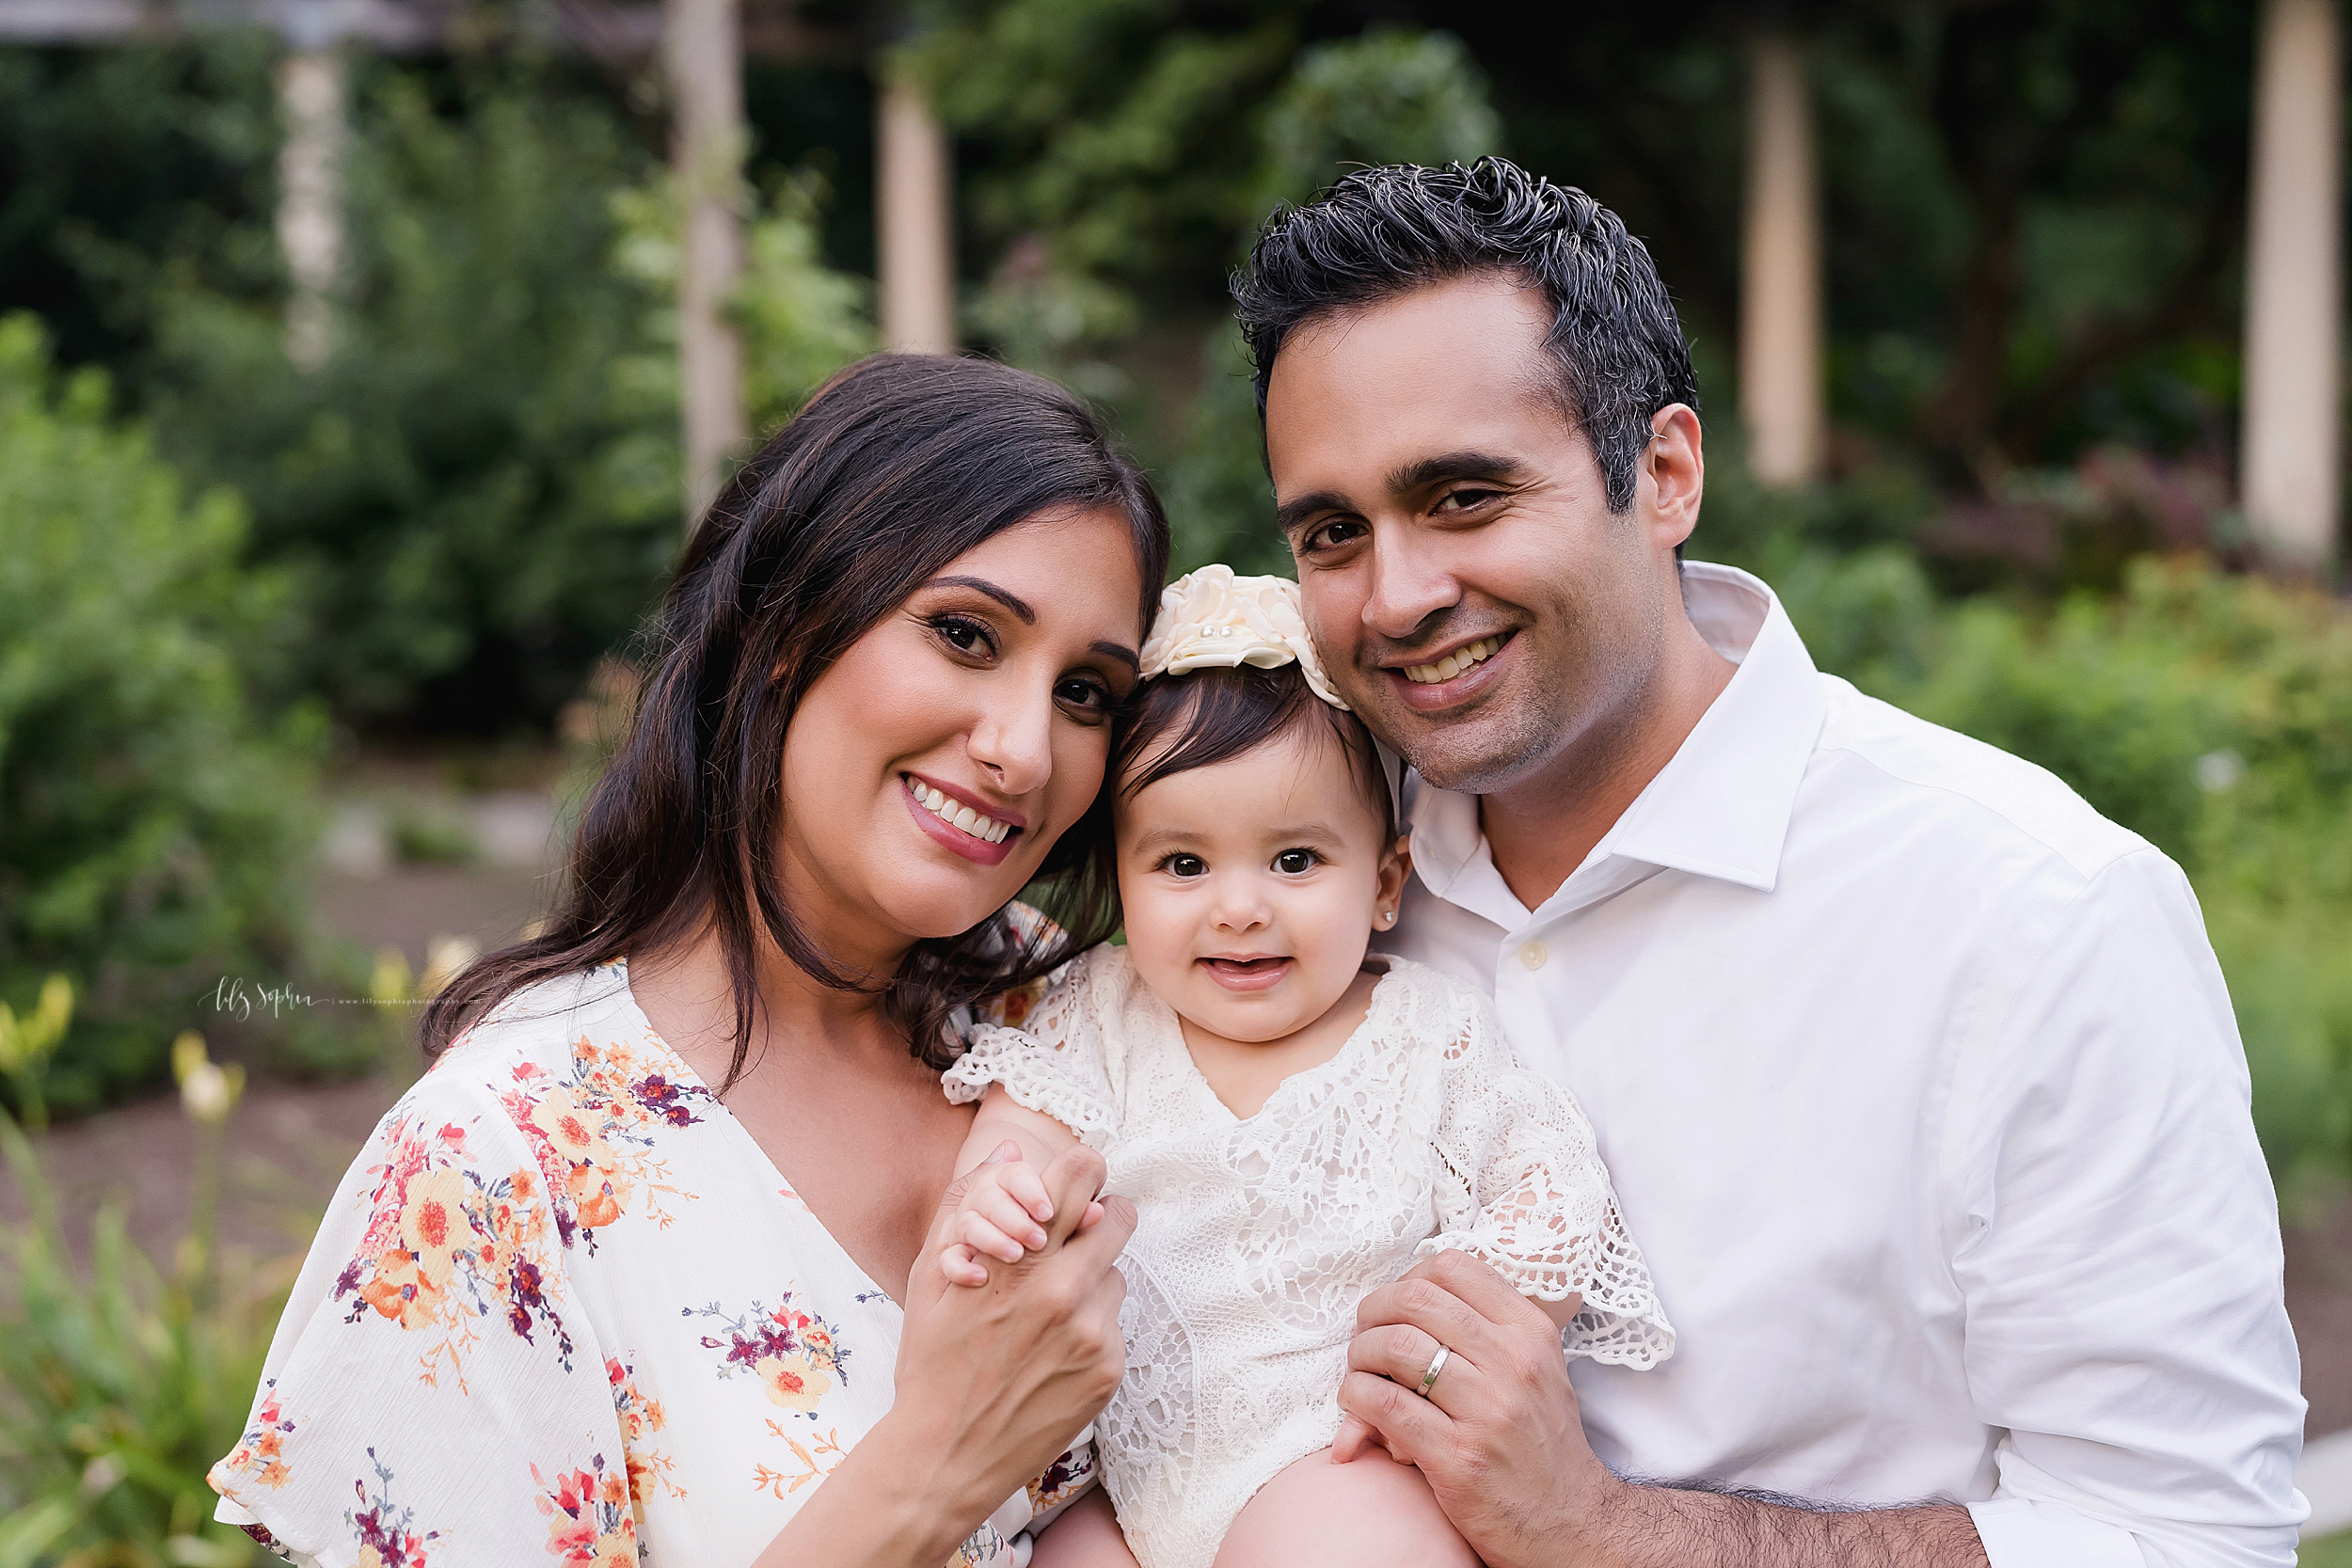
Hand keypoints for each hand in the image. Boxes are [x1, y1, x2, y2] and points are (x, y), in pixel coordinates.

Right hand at [886, 1141, 1134, 1536]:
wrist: (947, 1455)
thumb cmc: (931, 1362)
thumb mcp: (929, 1276)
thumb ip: (969, 1204)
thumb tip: (1008, 1149)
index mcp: (1018, 1258)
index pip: (1080, 1175)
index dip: (1081, 1173)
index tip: (1077, 1183)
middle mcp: (1063, 1289)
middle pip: (1118, 1218)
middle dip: (1100, 1220)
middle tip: (1080, 1234)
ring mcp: (1092, 1332)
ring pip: (1114, 1275)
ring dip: (1091, 1282)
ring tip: (1047, 1315)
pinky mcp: (1109, 1369)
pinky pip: (1113, 1323)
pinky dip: (1091, 1329)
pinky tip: (1053, 1355)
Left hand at [1332, 1250, 1624, 1567]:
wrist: (1569, 1522)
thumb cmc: (1540, 1443)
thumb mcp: (1533, 1371)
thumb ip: (1483, 1330)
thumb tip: (1404, 1301)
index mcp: (1530, 1332)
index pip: (1452, 1267)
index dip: (1407, 1279)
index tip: (1396, 1308)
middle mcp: (1513, 1363)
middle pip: (1414, 1299)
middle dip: (1372, 1313)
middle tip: (1365, 1338)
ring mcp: (1487, 1410)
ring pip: (1394, 1347)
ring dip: (1359, 1356)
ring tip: (1360, 1374)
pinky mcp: (1458, 1456)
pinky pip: (1383, 1404)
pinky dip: (1356, 1398)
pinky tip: (1358, 1406)